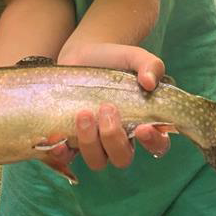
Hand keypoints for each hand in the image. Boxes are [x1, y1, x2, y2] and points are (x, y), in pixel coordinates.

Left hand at [55, 43, 172, 169]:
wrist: (83, 55)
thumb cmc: (115, 59)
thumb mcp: (134, 57)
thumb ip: (150, 65)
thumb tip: (150, 82)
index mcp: (144, 122)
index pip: (158, 144)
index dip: (153, 142)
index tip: (143, 128)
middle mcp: (121, 138)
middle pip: (123, 158)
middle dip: (113, 138)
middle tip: (106, 108)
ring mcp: (96, 142)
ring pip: (97, 160)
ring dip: (89, 141)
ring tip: (84, 113)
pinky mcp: (71, 139)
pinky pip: (67, 157)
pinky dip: (62, 153)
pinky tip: (57, 139)